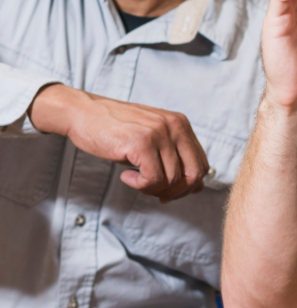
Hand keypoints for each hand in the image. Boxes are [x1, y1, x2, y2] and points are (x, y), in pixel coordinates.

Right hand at [29, 84, 208, 201]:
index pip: (202, 164)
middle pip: (195, 174)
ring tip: (136, 181)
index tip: (168, 192)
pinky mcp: (142, 142)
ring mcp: (159, 133)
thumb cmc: (115, 130)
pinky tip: (126, 176)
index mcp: (181, 123)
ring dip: (153, 189)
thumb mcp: (152, 139)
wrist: (82, 113)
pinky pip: (153, 179)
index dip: (189, 186)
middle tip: (156, 194)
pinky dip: (140, 185)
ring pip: (172, 180)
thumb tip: (197, 187)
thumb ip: (174, 157)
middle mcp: (175, 125)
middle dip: (177, 192)